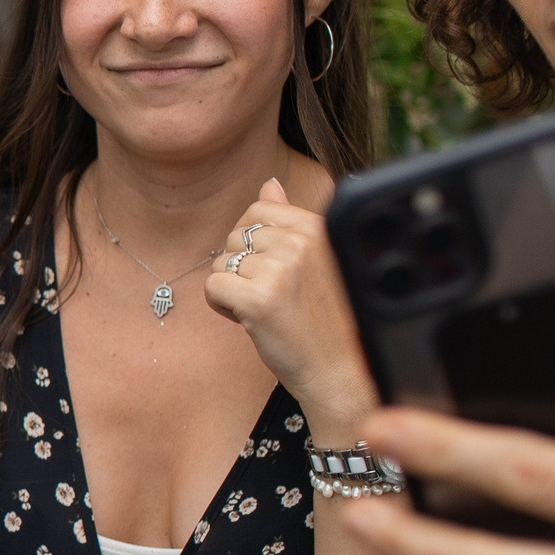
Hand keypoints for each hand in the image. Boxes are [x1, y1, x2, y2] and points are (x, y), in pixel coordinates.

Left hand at [202, 178, 374, 437]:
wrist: (343, 370)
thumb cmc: (328, 316)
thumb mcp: (316, 259)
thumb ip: (291, 219)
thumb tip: (268, 184)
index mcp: (319, 226)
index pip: (257, 210)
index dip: (255, 243)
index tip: (279, 271)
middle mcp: (301, 242)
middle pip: (235, 237)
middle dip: (243, 268)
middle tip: (276, 297)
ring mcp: (280, 269)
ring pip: (221, 263)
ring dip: (234, 289)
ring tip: (270, 310)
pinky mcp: (259, 298)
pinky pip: (212, 288)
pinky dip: (223, 308)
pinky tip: (254, 322)